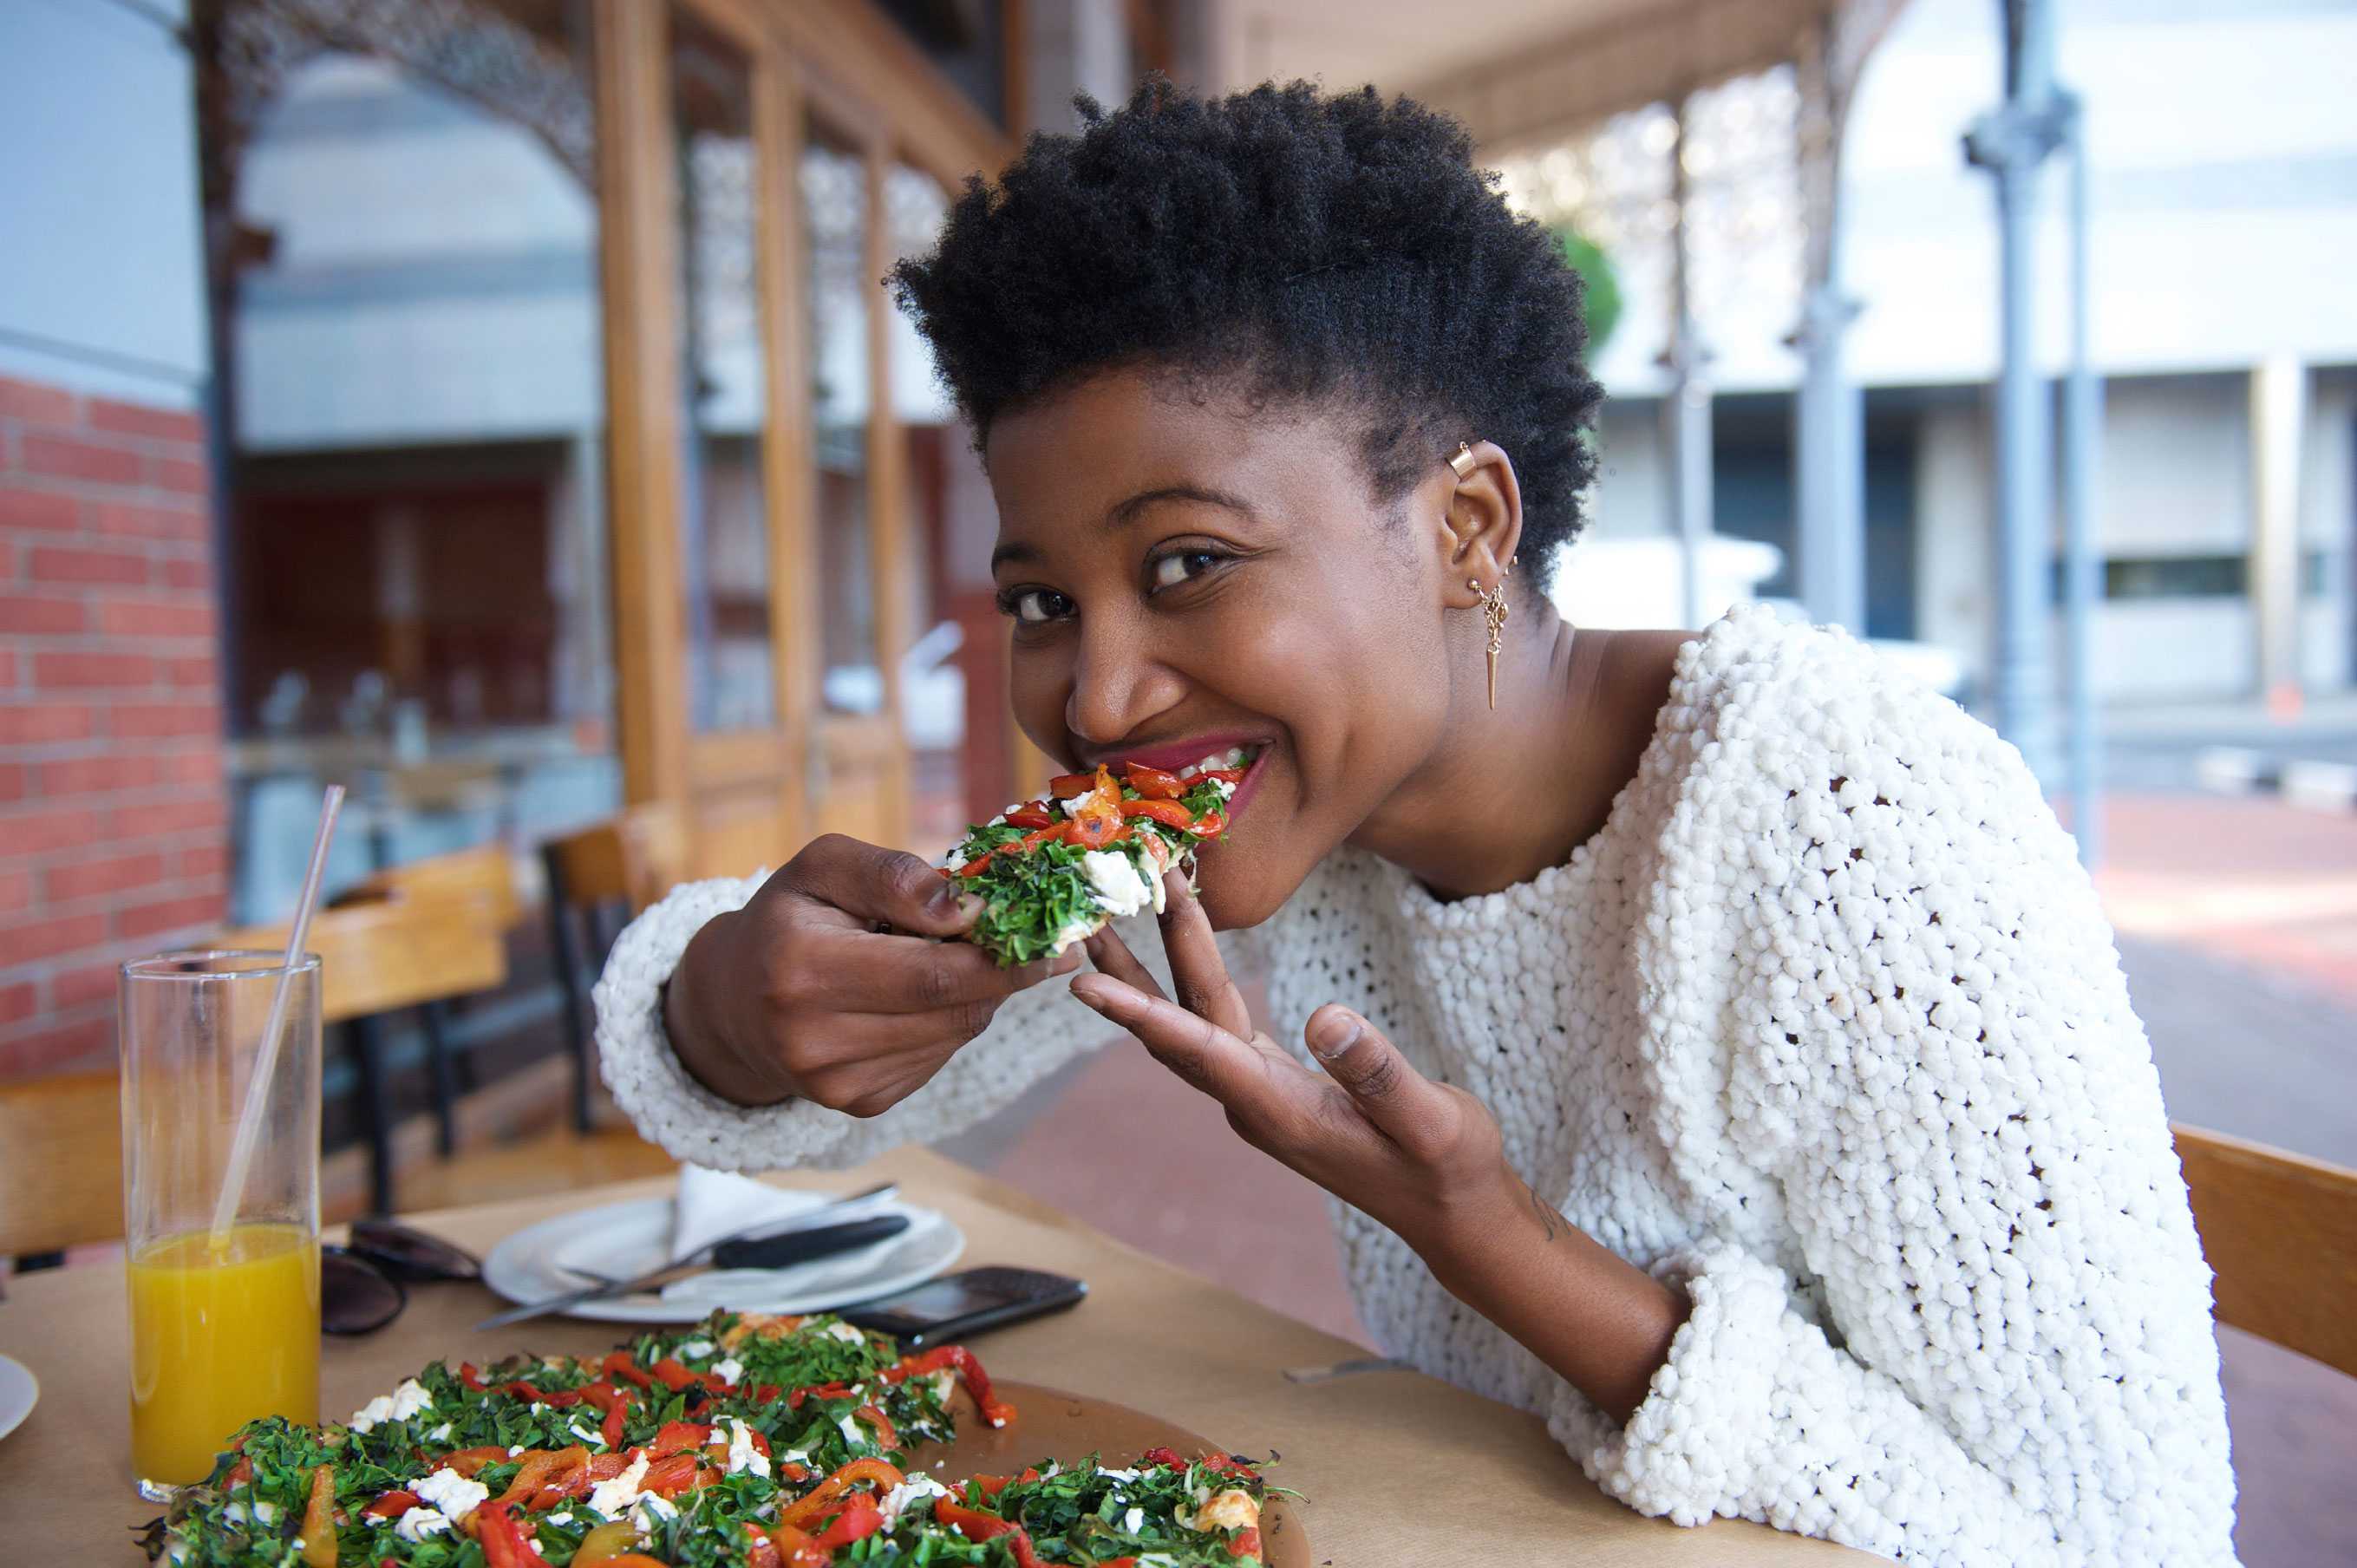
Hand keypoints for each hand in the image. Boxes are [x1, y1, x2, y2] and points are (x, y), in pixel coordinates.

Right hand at [664, 835, 1078, 1113]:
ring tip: (963, 954)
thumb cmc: (788, 918)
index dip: (1004, 956)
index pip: (932, 974)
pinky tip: (925, 995)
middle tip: (1049, 943)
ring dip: (980, 993)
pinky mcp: (859, 1105)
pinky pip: (938, 1056)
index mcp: (801, 971)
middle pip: (953, 1008)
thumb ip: (892, 876)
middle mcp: (814, 1040)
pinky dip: (950, 1021)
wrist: (734, 1001)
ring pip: (955, 1034)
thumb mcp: (824, 867)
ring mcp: (837, 1084)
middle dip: (1008, 973)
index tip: (1056, 933)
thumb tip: (967, 907)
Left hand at [1072, 870, 1686, 1421]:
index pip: (1198, 1051)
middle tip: (1091, 907)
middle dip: (1133, 967)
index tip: (1085, 983)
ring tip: (1110, 916)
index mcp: (1280, 1111)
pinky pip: (1216, 1028)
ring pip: (1190, 1025)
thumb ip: (1378, 1072)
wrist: (1454, 1213)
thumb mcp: (1430, 1120)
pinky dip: (1191, 987)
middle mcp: (1254, 1104)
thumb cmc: (1448, 1168)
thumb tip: (1325, 1018)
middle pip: (1177, 1028)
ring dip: (1152, 971)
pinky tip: (1180, 955)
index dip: (1141, 1014)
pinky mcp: (1274, 1086)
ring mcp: (1260, 1097)